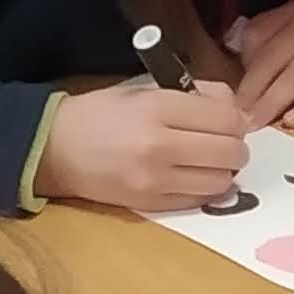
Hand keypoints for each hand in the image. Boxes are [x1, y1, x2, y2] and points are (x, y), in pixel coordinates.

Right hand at [40, 78, 249, 210]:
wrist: (57, 148)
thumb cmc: (102, 113)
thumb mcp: (145, 89)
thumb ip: (193, 95)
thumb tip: (236, 111)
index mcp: (158, 107)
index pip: (226, 117)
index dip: (236, 120)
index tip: (228, 120)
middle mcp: (159, 144)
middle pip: (230, 152)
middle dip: (235, 147)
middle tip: (223, 143)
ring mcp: (155, 179)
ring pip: (221, 181)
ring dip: (223, 171)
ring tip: (207, 161)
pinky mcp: (150, 204)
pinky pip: (199, 201)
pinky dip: (204, 190)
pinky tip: (191, 177)